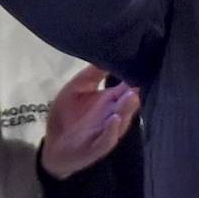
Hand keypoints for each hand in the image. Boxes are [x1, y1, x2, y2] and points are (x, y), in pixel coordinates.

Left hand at [41, 64, 141, 180]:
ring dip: (127, 109)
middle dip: (134, 92)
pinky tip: (114, 119)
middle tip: (140, 79)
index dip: (136, 76)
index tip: (145, 62)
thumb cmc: (66, 115)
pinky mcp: (97, 147)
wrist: (53, 147)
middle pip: (129, 102)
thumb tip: (109, 50)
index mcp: (111, 99)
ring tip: (132, 96)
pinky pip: (107, 140)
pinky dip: (111, 130)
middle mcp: (114, 114)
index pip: (129, 86)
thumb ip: (92, 72)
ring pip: (122, 120)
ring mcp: (108, 132)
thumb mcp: (76, 88)